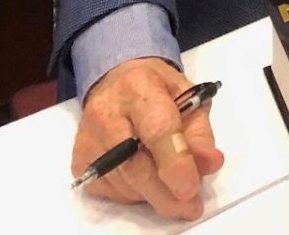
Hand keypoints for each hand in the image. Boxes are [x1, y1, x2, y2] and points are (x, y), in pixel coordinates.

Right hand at [71, 58, 224, 220]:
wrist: (117, 81)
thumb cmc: (159, 89)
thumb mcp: (190, 96)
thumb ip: (200, 132)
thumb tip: (210, 163)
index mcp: (140, 87)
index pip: (157, 130)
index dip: (175, 163)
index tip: (191, 188)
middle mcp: (106, 113)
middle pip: (135, 165)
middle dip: (165, 193)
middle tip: (189, 207)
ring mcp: (88, 140)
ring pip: (123, 184)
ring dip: (154, 194)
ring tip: (173, 186)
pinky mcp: (79, 161)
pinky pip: (110, 191)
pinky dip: (135, 194)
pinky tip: (147, 179)